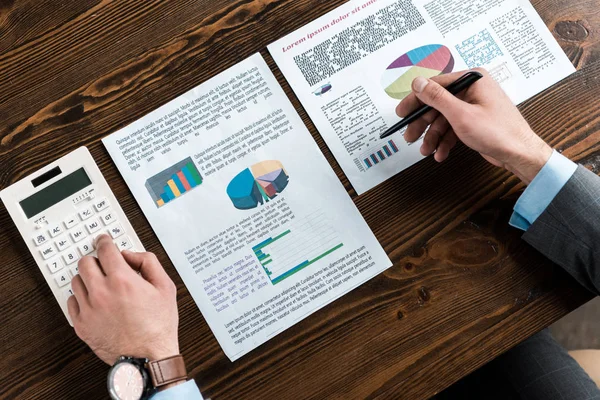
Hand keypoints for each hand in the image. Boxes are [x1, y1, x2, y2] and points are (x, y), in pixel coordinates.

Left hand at [67, 235, 178, 364]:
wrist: (148, 357)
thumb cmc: (158, 326)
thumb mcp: (165, 287)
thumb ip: (149, 263)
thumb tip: (131, 255)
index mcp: (122, 280)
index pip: (105, 250)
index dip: (105, 242)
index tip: (104, 241)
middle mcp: (102, 293)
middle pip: (85, 262)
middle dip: (95, 259)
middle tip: (103, 263)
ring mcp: (88, 309)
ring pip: (76, 281)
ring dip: (87, 278)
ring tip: (100, 284)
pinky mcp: (81, 325)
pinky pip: (72, 302)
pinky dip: (81, 297)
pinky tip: (94, 300)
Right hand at [397, 68, 552, 183]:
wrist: (520, 154)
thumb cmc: (499, 133)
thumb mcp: (461, 114)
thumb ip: (437, 97)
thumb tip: (418, 83)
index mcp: (472, 80)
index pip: (435, 85)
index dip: (415, 100)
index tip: (402, 113)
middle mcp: (473, 90)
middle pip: (437, 104)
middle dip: (423, 124)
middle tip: (410, 136)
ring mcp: (473, 105)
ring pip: (443, 119)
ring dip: (433, 136)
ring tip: (426, 150)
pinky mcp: (474, 120)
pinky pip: (452, 128)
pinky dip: (444, 141)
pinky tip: (440, 153)